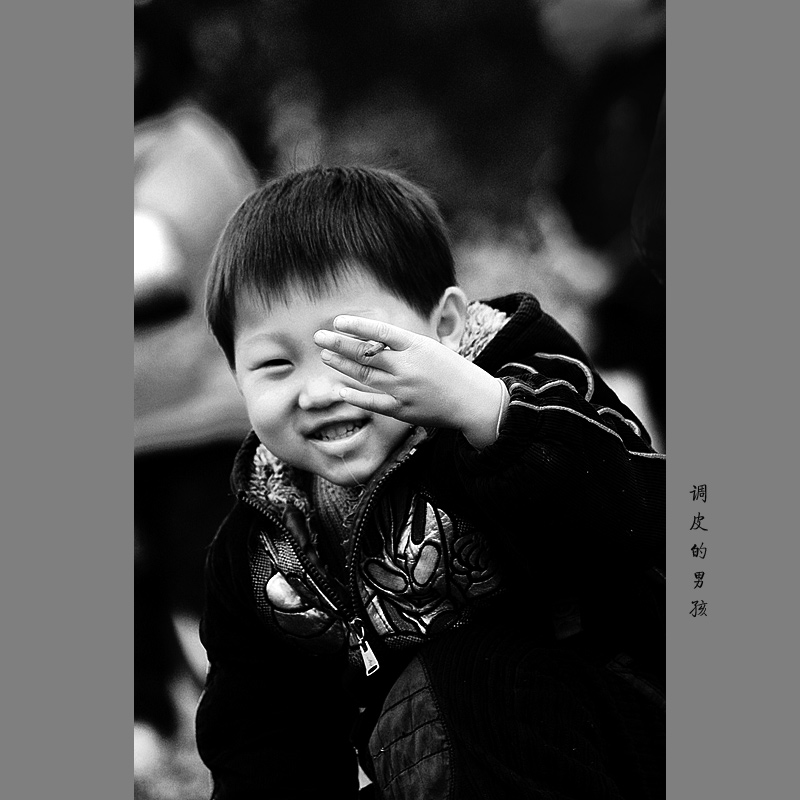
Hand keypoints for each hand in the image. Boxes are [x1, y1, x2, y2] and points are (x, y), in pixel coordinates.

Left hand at [313, 315, 505, 448]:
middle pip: (365, 353)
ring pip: (364, 375)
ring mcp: (403, 389)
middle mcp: (407, 367)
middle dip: (339, 344)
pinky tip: (341, 389)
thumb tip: (369, 339)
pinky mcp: (402, 410)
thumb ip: (401, 345)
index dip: (356, 326)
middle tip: (318, 337)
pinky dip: (356, 396)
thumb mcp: (429, 348)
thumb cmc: (450, 370)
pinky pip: (373, 402)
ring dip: (341, 365)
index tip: (337, 321)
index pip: (380, 332)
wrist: (472, 401)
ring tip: (325, 355)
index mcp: (416, 346)